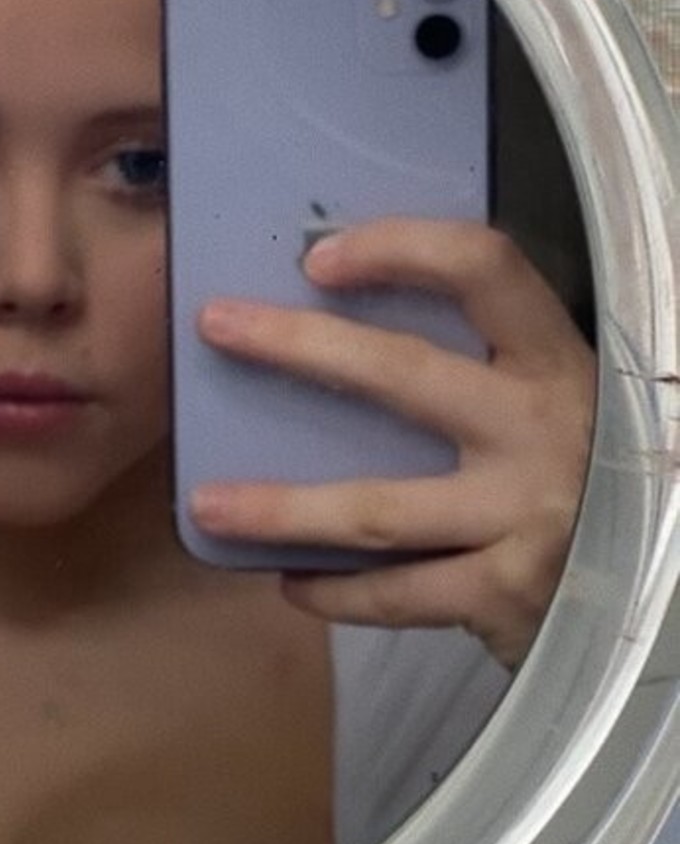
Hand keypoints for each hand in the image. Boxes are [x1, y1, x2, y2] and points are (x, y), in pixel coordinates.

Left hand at [187, 218, 595, 669]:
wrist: (657, 588)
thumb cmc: (583, 476)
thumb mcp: (551, 403)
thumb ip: (484, 370)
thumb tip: (340, 328)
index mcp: (557, 359)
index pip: (484, 268)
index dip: (399, 249)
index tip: (319, 257)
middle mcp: (546, 426)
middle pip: (403, 374)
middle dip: (298, 346)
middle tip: (217, 326)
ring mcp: (529, 513)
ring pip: (378, 506)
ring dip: (283, 507)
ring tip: (209, 504)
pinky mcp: (511, 592)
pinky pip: (398, 594)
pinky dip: (336, 591)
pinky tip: (291, 582)